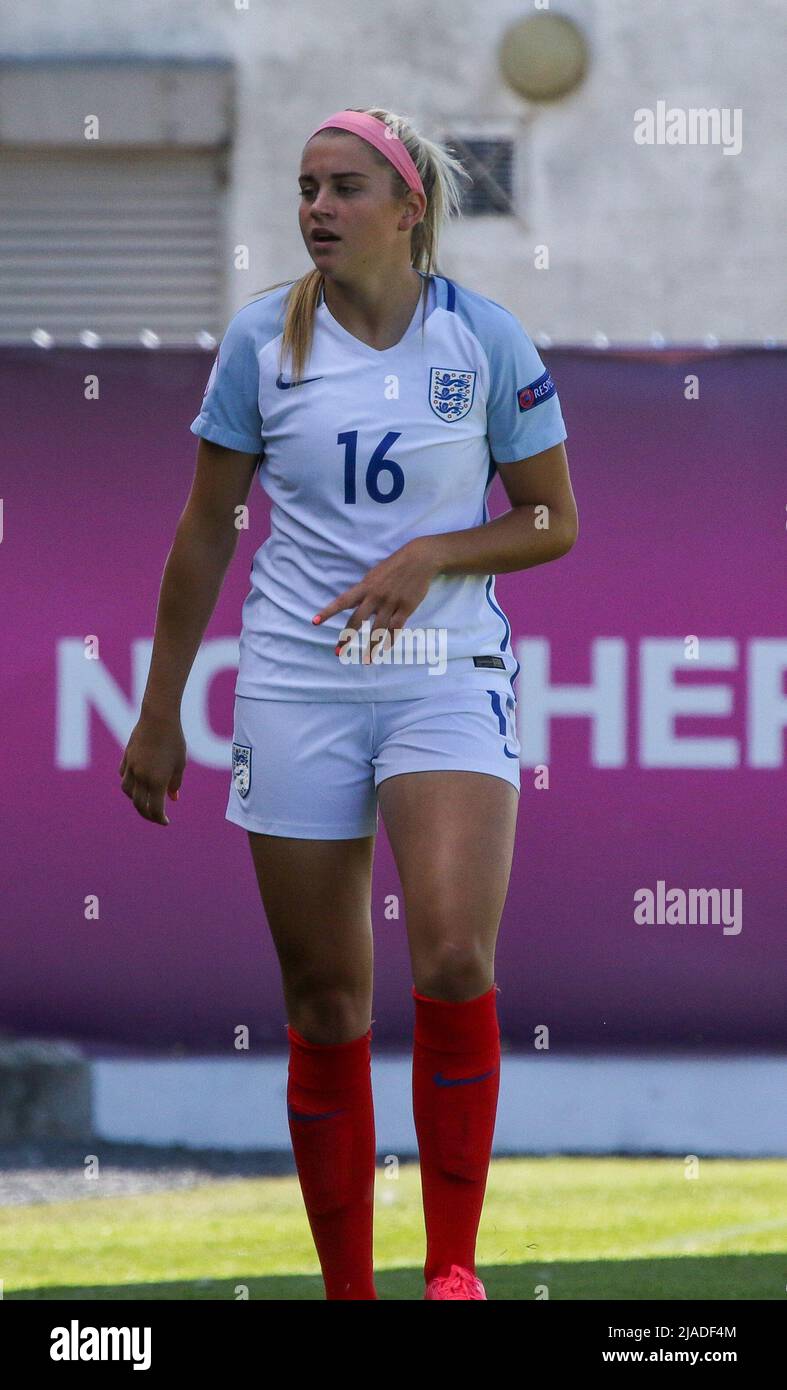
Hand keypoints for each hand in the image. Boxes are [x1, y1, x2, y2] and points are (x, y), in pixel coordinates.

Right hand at [118, 710, 186, 824]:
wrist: (158, 718)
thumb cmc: (174, 740)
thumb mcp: (180, 764)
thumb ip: (175, 783)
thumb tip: (173, 799)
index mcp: (157, 781)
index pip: (155, 809)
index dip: (159, 819)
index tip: (165, 822)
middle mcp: (141, 777)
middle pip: (139, 804)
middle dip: (147, 814)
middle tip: (156, 817)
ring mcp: (131, 767)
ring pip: (128, 791)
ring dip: (135, 799)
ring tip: (144, 800)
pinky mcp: (126, 757)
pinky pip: (124, 775)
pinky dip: (129, 783)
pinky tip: (136, 782)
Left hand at [312, 537, 441, 663]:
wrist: (419, 559)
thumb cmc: (395, 565)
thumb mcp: (374, 574)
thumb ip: (365, 590)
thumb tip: (357, 604)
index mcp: (365, 587)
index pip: (342, 601)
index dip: (328, 612)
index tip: (315, 622)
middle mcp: (375, 596)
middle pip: (357, 620)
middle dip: (346, 637)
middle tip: (338, 652)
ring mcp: (391, 603)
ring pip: (378, 630)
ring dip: (371, 647)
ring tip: (366, 661)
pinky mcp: (406, 607)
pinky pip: (396, 628)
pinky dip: (390, 640)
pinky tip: (386, 649)